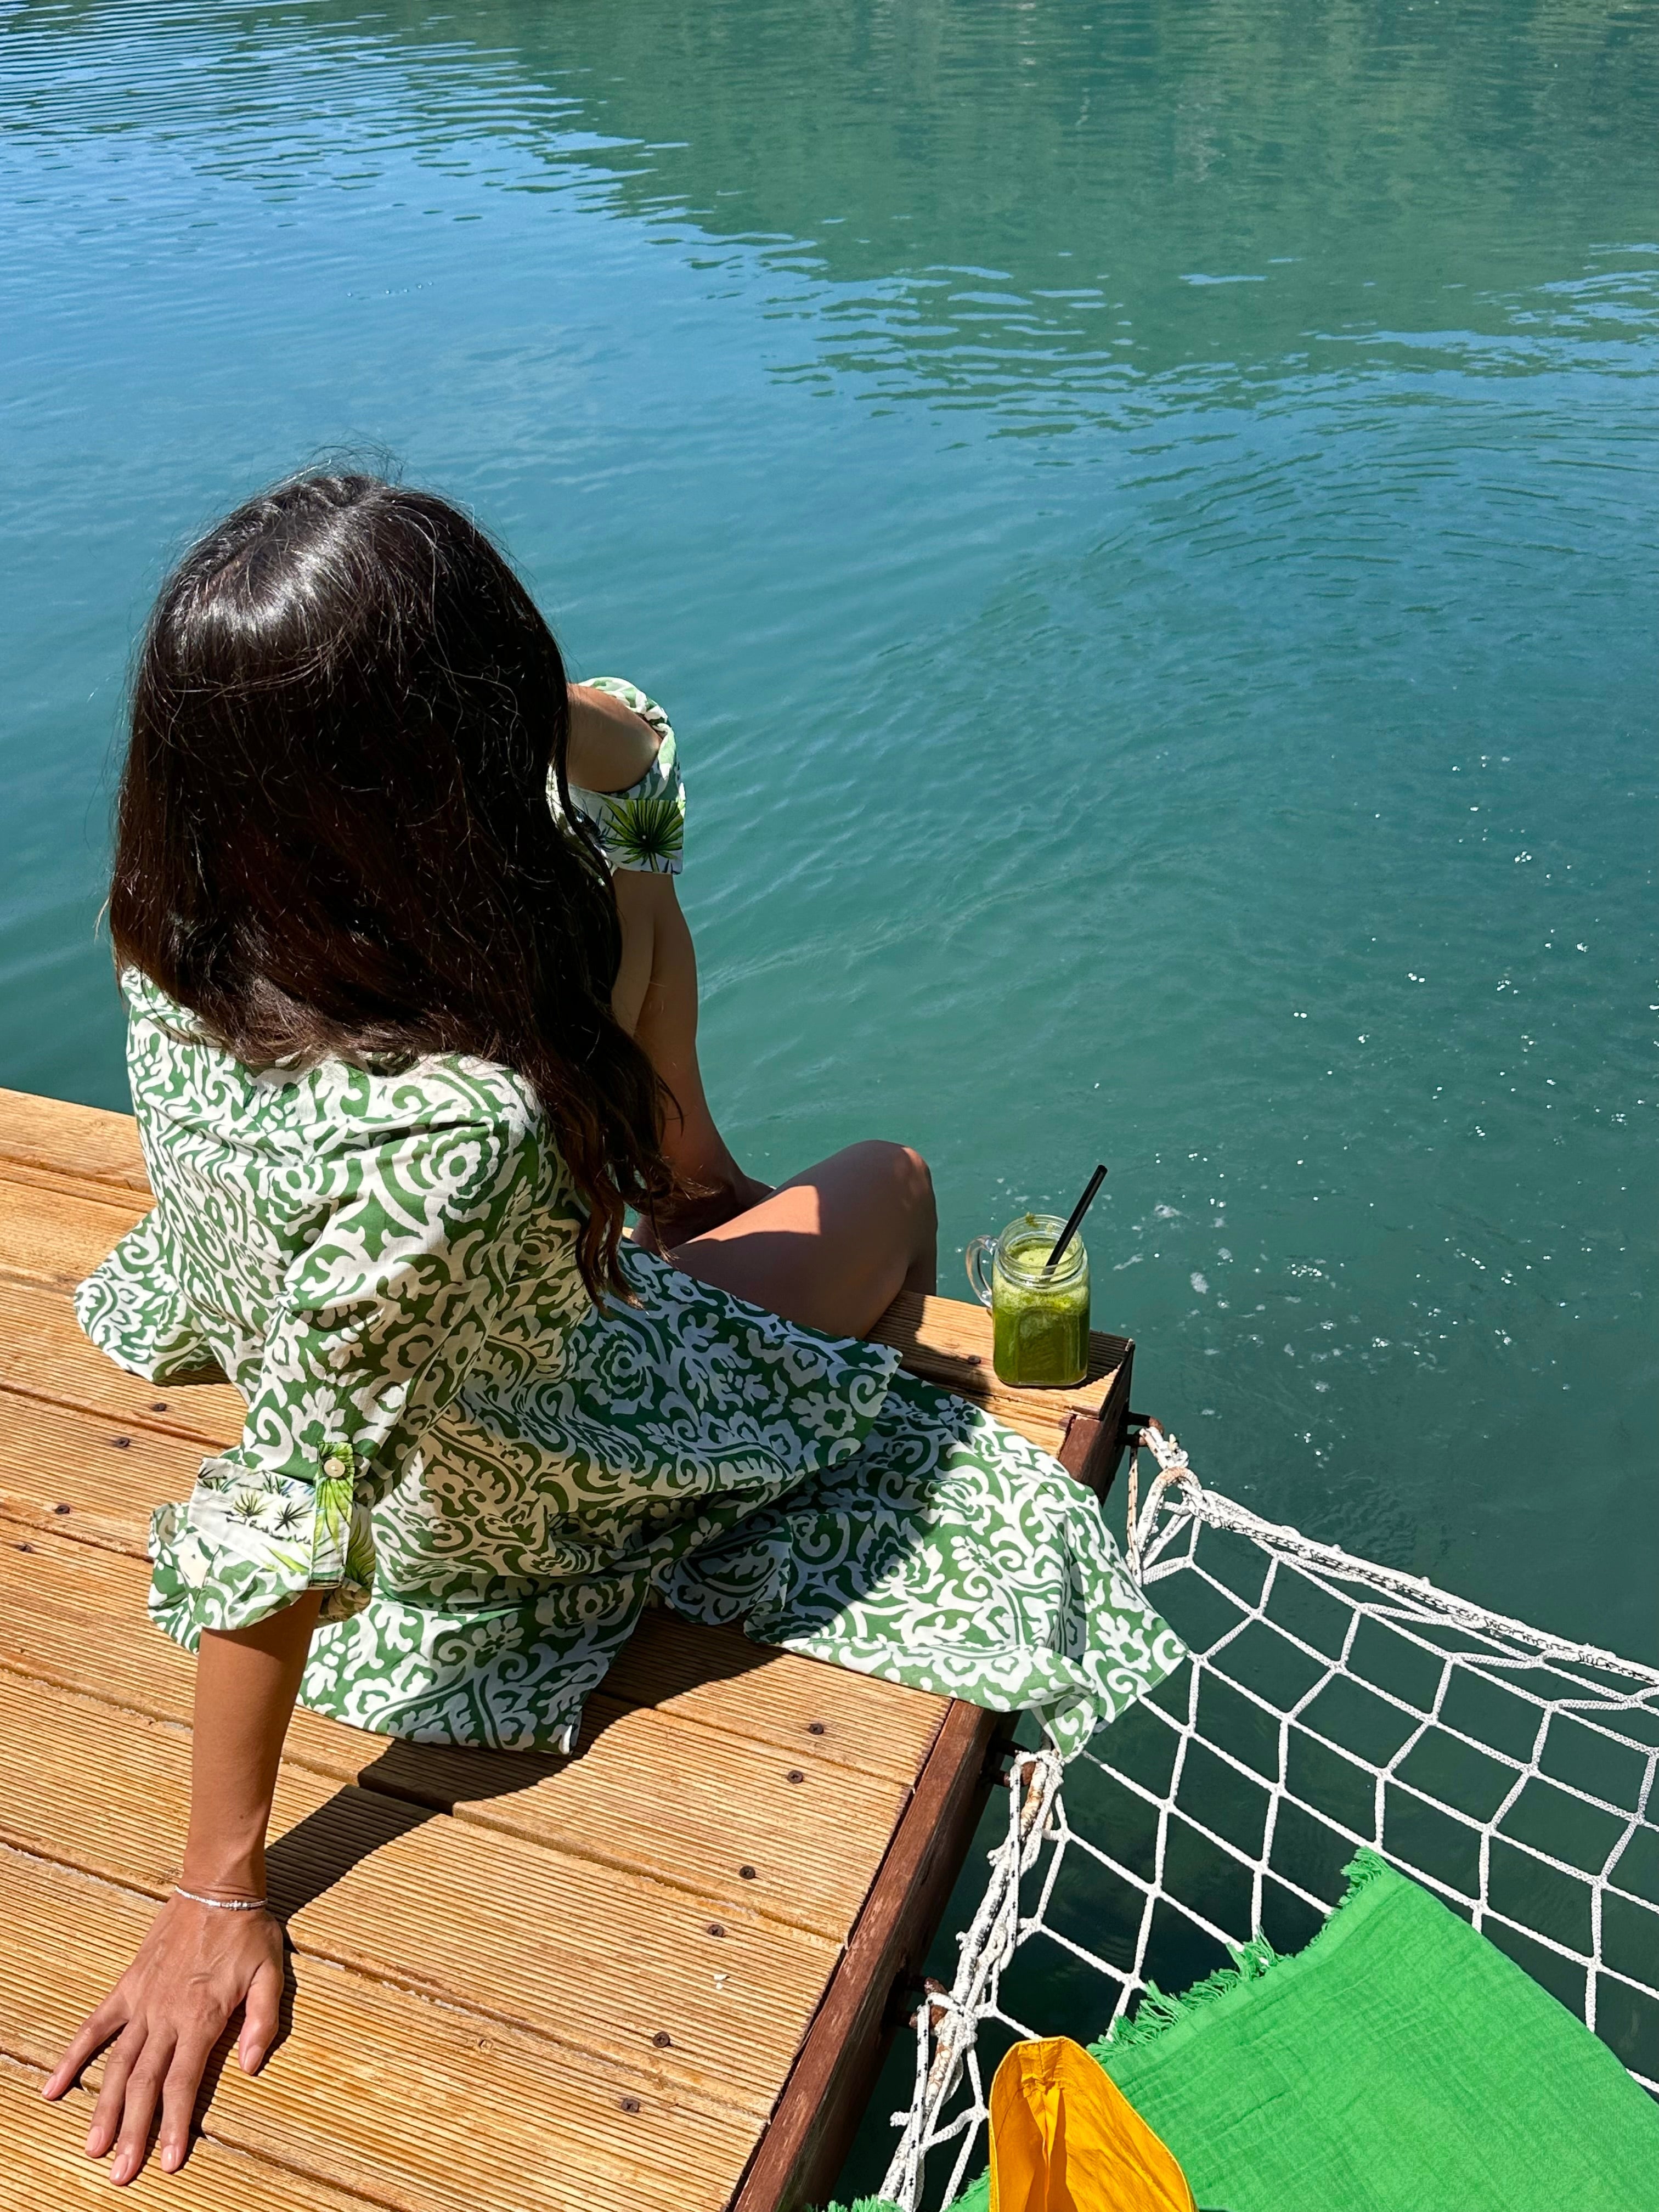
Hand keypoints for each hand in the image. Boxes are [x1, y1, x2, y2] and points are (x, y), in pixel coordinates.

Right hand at [42, 1894, 285, 2184]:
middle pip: (145, 2084)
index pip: (182, 2084)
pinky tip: (54, 2087)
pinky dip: (73, 2056)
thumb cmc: (248, 1932)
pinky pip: (95, 2026)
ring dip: (104, 2107)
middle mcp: (166, 2016)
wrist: (216, 1888)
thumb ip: (262, 2022)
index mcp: (201, 2018)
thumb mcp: (270, 1974)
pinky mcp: (127, 1987)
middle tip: (121, 2174)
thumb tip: (250, 2067)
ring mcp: (142, 2002)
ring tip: (93, 2147)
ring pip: (118, 2064)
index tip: (167, 2163)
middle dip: (133, 2132)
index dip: (174, 2126)